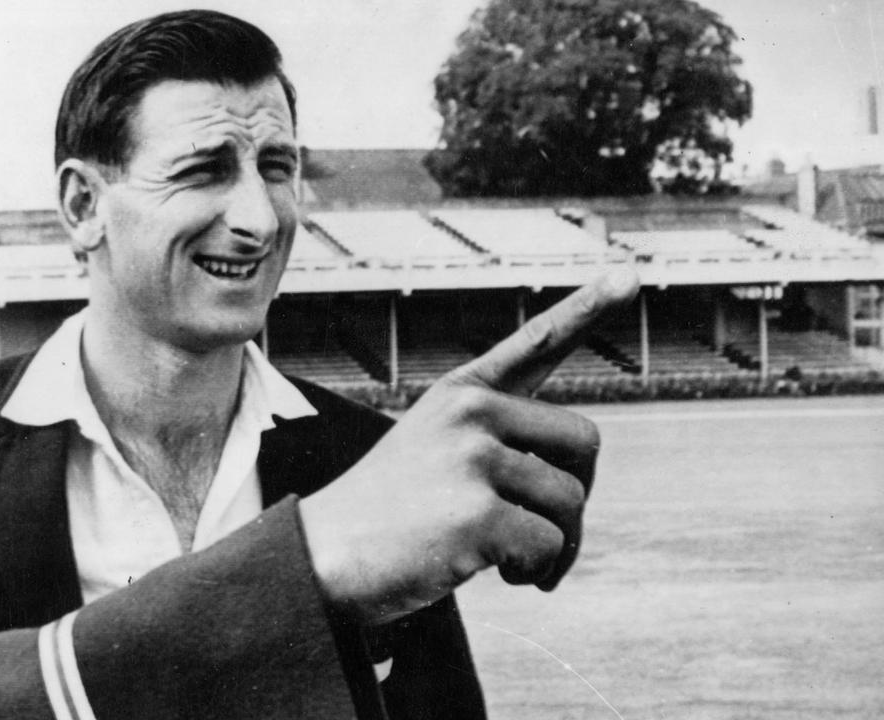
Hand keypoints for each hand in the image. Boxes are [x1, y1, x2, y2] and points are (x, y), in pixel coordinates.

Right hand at [299, 268, 639, 622]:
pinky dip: (534, 572)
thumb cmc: (384, 515)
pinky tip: (493, 574)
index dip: (585, 309)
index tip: (628, 274)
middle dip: (576, 496)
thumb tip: (575, 485)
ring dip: (555, 546)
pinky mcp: (477, 512)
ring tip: (510, 563)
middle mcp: (469, 414)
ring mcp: (472, 459)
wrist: (320, 558)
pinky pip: (549, 545)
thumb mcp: (430, 454)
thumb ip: (496, 447)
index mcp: (459, 395)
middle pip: (585, 443)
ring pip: (571, 502)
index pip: (534, 344)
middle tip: (540, 530)